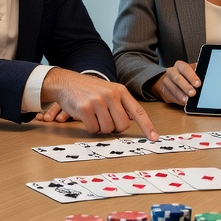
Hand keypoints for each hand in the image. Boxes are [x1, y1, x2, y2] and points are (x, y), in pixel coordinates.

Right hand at [42, 68, 158, 139]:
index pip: (138, 111)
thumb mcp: (108, 90)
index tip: (154, 137)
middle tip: (105, 121)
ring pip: (107, 129)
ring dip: (100, 127)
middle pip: (122, 125)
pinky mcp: (85, 108)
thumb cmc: (88, 90)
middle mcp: (111, 95)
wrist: (66, 82)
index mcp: (120, 91)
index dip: (147, 126)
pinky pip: (93, 129)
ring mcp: (98, 101)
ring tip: (93, 115)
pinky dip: (89, 127)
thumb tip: (128, 123)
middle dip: (115, 128)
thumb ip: (120, 104)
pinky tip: (85, 116)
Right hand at [152, 61, 199, 105]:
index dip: (192, 76)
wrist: (169, 80)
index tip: (198, 84)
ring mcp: (167, 81)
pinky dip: (177, 100)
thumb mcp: (190, 71)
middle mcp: (172, 72)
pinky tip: (182, 102)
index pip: (185, 69)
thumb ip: (197, 73)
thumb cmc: (183, 76)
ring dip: (180, 95)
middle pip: (178, 79)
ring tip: (187, 100)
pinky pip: (170, 95)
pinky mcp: (164, 90)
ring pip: (172, 88)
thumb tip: (208, 78)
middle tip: (193, 93)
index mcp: (180, 65)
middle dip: (186, 87)